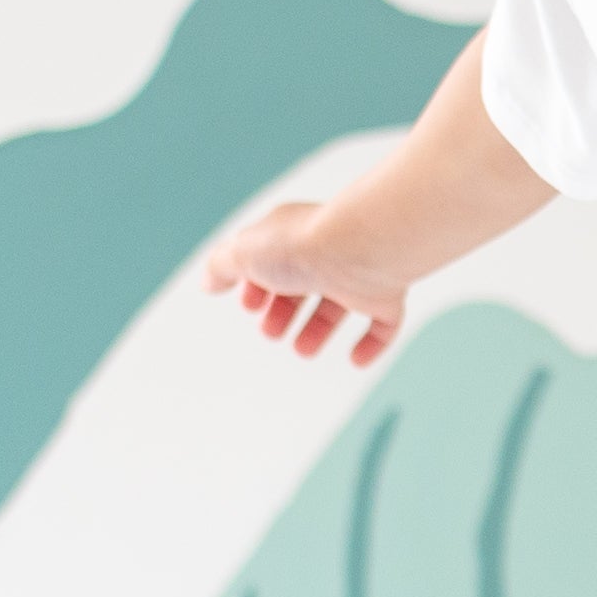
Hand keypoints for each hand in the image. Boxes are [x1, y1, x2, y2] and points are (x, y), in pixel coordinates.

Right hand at [203, 200, 408, 367]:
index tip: (248, 307)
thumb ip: (222, 266)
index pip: (273, 257)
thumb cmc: (300, 247)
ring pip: (339, 304)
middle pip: (304, 283)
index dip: (256, 284)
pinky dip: (371, 343)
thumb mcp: (244, 254)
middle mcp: (328, 251)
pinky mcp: (387, 294)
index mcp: (293, 235)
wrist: (360, 250)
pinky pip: (385, 322)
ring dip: (319, 329)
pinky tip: (355, 360)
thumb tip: (208, 283)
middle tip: (271, 333)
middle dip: (284, 309)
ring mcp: (360, 272)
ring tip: (303, 351)